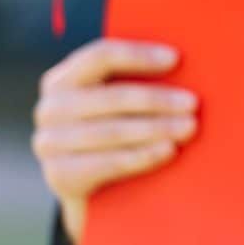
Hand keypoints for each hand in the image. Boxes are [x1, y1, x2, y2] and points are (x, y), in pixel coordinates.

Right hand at [32, 39, 198, 243]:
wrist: (91, 189)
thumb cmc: (112, 129)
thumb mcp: (113, 103)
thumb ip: (133, 80)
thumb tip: (177, 62)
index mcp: (63, 79)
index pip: (100, 56)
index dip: (138, 55)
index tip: (175, 58)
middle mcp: (51, 108)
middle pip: (112, 97)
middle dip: (157, 99)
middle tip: (192, 103)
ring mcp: (51, 143)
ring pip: (113, 131)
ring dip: (156, 128)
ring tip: (188, 127)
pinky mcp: (60, 175)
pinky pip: (108, 162)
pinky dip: (142, 155)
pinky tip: (168, 150)